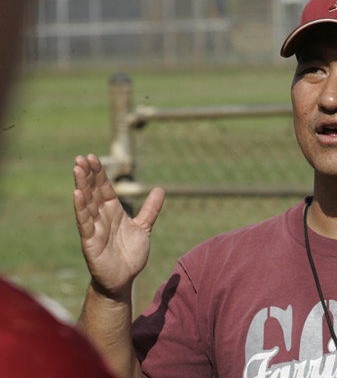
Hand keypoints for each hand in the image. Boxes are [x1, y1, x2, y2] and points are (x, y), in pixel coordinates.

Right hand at [73, 154, 164, 300]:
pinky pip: (85, 223)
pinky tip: (76, 194)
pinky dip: (80, 209)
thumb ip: (151, 210)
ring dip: (81, 187)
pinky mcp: (90, 242)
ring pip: (87, 204)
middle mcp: (102, 217)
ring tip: (76, 169)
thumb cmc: (130, 254)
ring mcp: (95, 229)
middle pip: (93, 192)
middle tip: (81, 157)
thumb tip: (160, 189)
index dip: (99, 174)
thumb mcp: (144, 228)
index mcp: (114, 212)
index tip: (92, 157)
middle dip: (87, 175)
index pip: (104, 188)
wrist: (124, 279)